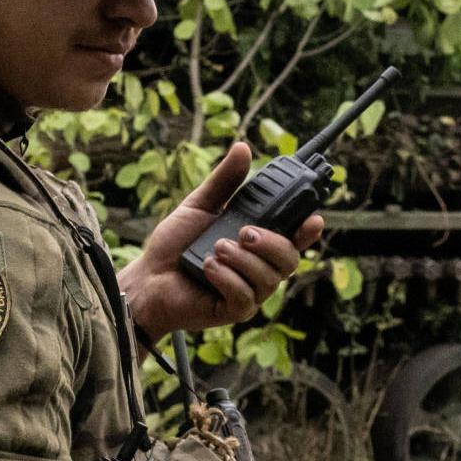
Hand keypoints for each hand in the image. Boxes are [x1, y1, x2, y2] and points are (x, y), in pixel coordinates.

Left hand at [118, 142, 323, 344]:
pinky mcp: (234, 311)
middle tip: (245, 231)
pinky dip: (227, 278)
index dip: (308, 230)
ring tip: (216, 248)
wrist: (147, 277)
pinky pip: (246, 296)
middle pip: (290, 258)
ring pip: (270, 278)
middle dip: (271, 243)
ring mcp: (250, 292)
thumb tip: (243, 148)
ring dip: (243, 260)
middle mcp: (260, 268)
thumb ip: (225, 181)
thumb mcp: (201, 205)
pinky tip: (208, 268)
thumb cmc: (175, 245)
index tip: (312, 219)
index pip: (294, 237)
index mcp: (258, 243)